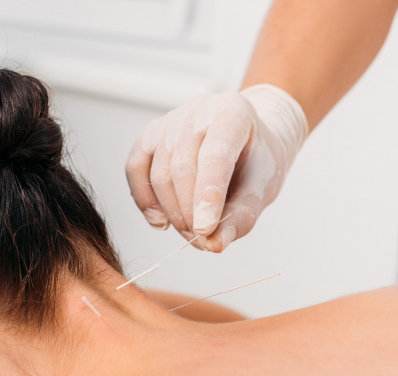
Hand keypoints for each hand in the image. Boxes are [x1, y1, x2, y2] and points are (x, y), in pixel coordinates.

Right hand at [125, 85, 307, 251]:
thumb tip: (214, 244)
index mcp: (233, 112)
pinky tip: (160, 221)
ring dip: (172, 212)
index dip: (207, 196)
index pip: (215, 154)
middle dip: (189, 212)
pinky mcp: (150, 135)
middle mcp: (198, 110)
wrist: (248, 143)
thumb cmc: (256, 163)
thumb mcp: (262, 190)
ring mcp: (170, 120)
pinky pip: (135, 168)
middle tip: (202, 241)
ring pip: (159, 172)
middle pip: (182, 167)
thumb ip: (241, 218)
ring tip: (190, 234)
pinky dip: (144, 199)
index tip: (205, 231)